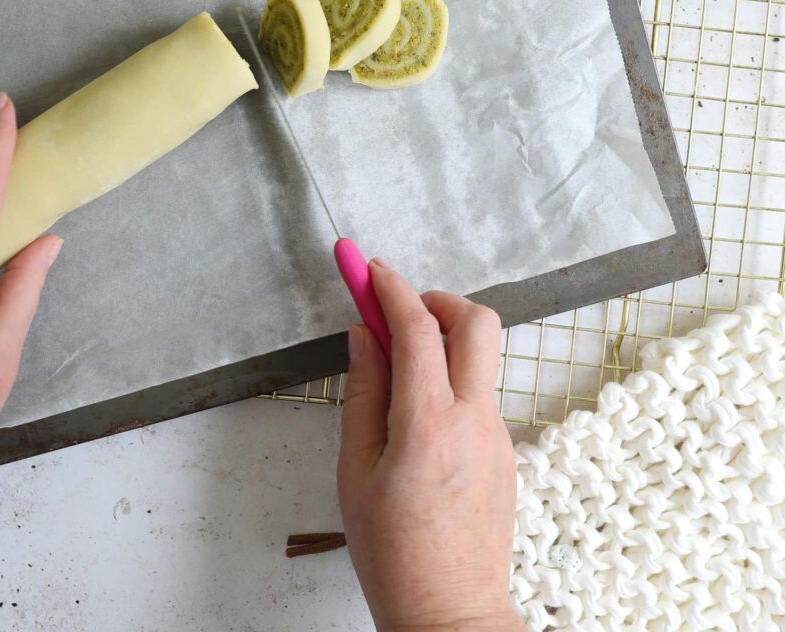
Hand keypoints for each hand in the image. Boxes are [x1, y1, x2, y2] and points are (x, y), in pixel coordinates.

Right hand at [337, 259, 523, 631]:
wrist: (451, 615)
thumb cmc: (393, 553)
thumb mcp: (356, 470)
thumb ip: (363, 392)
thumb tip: (365, 336)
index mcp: (429, 425)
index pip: (417, 329)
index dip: (390, 287)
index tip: (369, 268)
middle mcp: (475, 421)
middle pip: (478, 322)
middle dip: (438, 299)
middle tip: (400, 312)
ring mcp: (499, 436)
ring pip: (479, 358)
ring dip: (442, 343)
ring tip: (398, 376)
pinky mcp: (507, 451)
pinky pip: (479, 394)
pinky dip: (449, 381)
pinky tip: (417, 421)